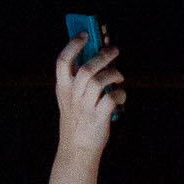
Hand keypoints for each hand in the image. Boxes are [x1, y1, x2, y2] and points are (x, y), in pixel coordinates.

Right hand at [54, 31, 125, 155]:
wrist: (77, 150)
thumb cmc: (79, 119)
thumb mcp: (72, 97)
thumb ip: (81, 77)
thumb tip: (101, 50)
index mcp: (63, 88)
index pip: (63, 61)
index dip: (74, 44)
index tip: (86, 33)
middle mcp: (72, 96)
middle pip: (86, 68)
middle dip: (102, 55)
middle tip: (114, 48)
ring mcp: (85, 107)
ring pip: (99, 81)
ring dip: (113, 74)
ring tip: (119, 76)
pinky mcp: (98, 118)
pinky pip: (112, 99)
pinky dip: (120, 94)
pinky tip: (120, 96)